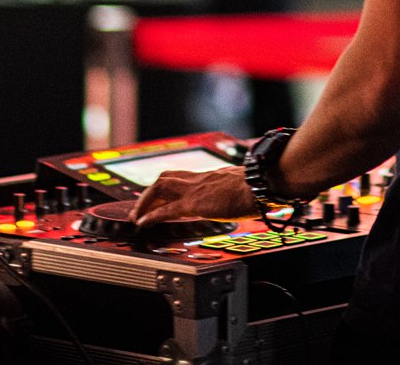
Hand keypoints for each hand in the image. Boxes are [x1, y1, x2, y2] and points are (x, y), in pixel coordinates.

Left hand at [130, 165, 256, 227]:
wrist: (262, 184)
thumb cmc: (260, 187)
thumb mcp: (245, 187)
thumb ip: (238, 192)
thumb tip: (245, 200)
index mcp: (212, 176)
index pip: (184, 177)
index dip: (169, 186)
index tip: (161, 197)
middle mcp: (200, 179)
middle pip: (166, 178)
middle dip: (150, 193)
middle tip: (141, 207)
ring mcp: (196, 189)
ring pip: (160, 188)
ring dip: (145, 201)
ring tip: (137, 216)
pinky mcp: (195, 203)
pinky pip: (167, 210)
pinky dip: (152, 216)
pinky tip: (143, 223)